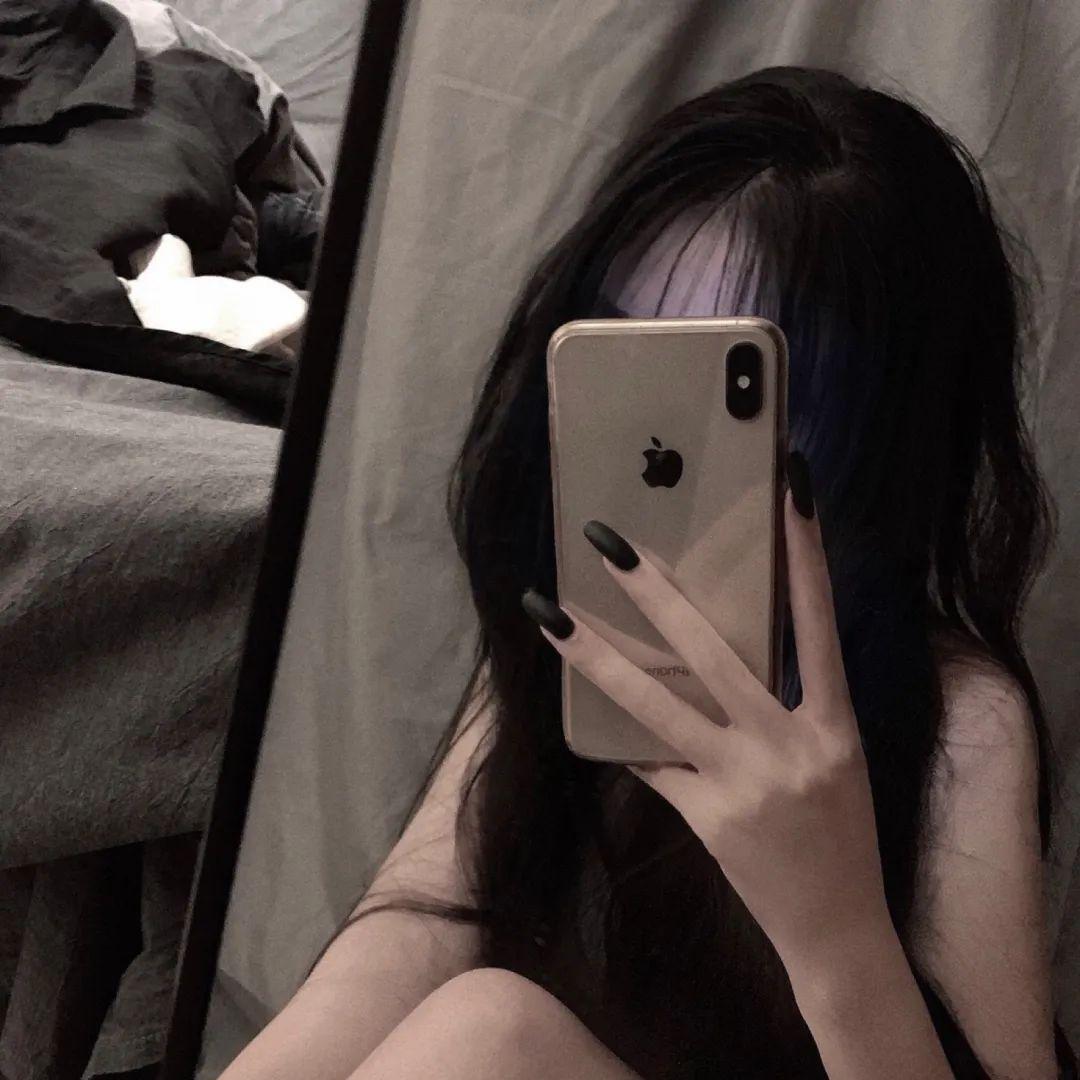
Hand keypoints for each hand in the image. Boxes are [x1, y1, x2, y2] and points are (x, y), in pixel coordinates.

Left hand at [521, 452, 891, 969]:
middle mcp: (789, 746)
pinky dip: (625, 742)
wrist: (838, 928)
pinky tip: (585, 721)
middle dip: (657, 594)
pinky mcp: (707, 818)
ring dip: (599, 658)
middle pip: (714, 654)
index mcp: (834, 723)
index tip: (789, 486)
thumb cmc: (839, 832)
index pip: (820, 622)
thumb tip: (722, 651)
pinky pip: (652, 765)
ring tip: (552, 615)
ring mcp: (744, 784)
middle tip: (611, 543)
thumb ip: (789, 703)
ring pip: (658, 706)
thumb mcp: (834, 756)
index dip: (807, 552)